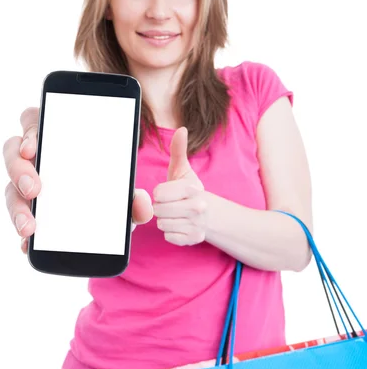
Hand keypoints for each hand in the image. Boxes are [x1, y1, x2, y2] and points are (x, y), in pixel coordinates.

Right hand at [3, 108, 152, 254]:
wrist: (105, 224)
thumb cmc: (108, 194)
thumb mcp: (124, 196)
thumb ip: (135, 199)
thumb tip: (142, 204)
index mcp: (58, 139)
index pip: (35, 121)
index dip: (30, 131)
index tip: (33, 148)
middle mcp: (37, 158)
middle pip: (13, 152)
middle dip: (19, 169)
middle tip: (34, 189)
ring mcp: (26, 184)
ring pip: (10, 187)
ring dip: (16, 206)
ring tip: (30, 226)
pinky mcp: (26, 210)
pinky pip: (17, 217)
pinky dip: (22, 232)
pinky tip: (29, 245)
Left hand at [152, 127, 206, 245]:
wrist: (211, 214)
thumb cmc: (189, 190)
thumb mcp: (183, 170)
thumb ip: (179, 150)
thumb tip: (181, 129)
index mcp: (192, 188)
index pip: (158, 193)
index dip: (160, 193)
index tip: (169, 192)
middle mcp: (197, 206)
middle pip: (158, 210)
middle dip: (161, 207)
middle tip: (172, 204)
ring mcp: (196, 224)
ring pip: (162, 224)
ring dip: (165, 220)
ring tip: (176, 214)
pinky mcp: (194, 238)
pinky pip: (168, 236)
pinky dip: (171, 233)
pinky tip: (180, 225)